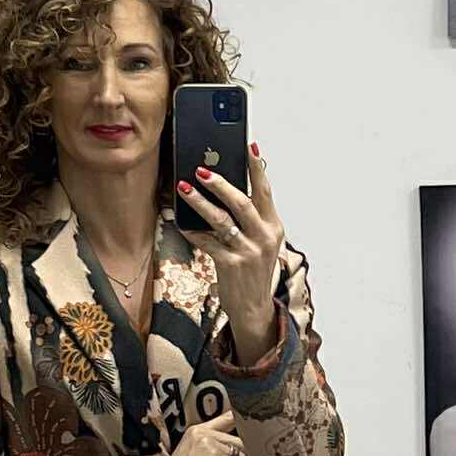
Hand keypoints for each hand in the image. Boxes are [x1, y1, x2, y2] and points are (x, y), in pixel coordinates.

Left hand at [176, 144, 283, 335]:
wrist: (253, 308)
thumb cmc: (253, 271)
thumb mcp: (260, 242)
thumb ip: (251, 219)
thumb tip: (228, 189)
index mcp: (273, 227)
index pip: (265, 191)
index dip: (256, 168)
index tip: (249, 146)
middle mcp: (264, 237)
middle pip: (242, 202)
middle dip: (220, 183)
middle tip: (202, 170)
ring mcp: (248, 252)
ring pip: (221, 220)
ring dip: (200, 202)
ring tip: (185, 188)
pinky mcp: (231, 265)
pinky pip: (207, 242)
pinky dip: (193, 231)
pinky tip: (182, 223)